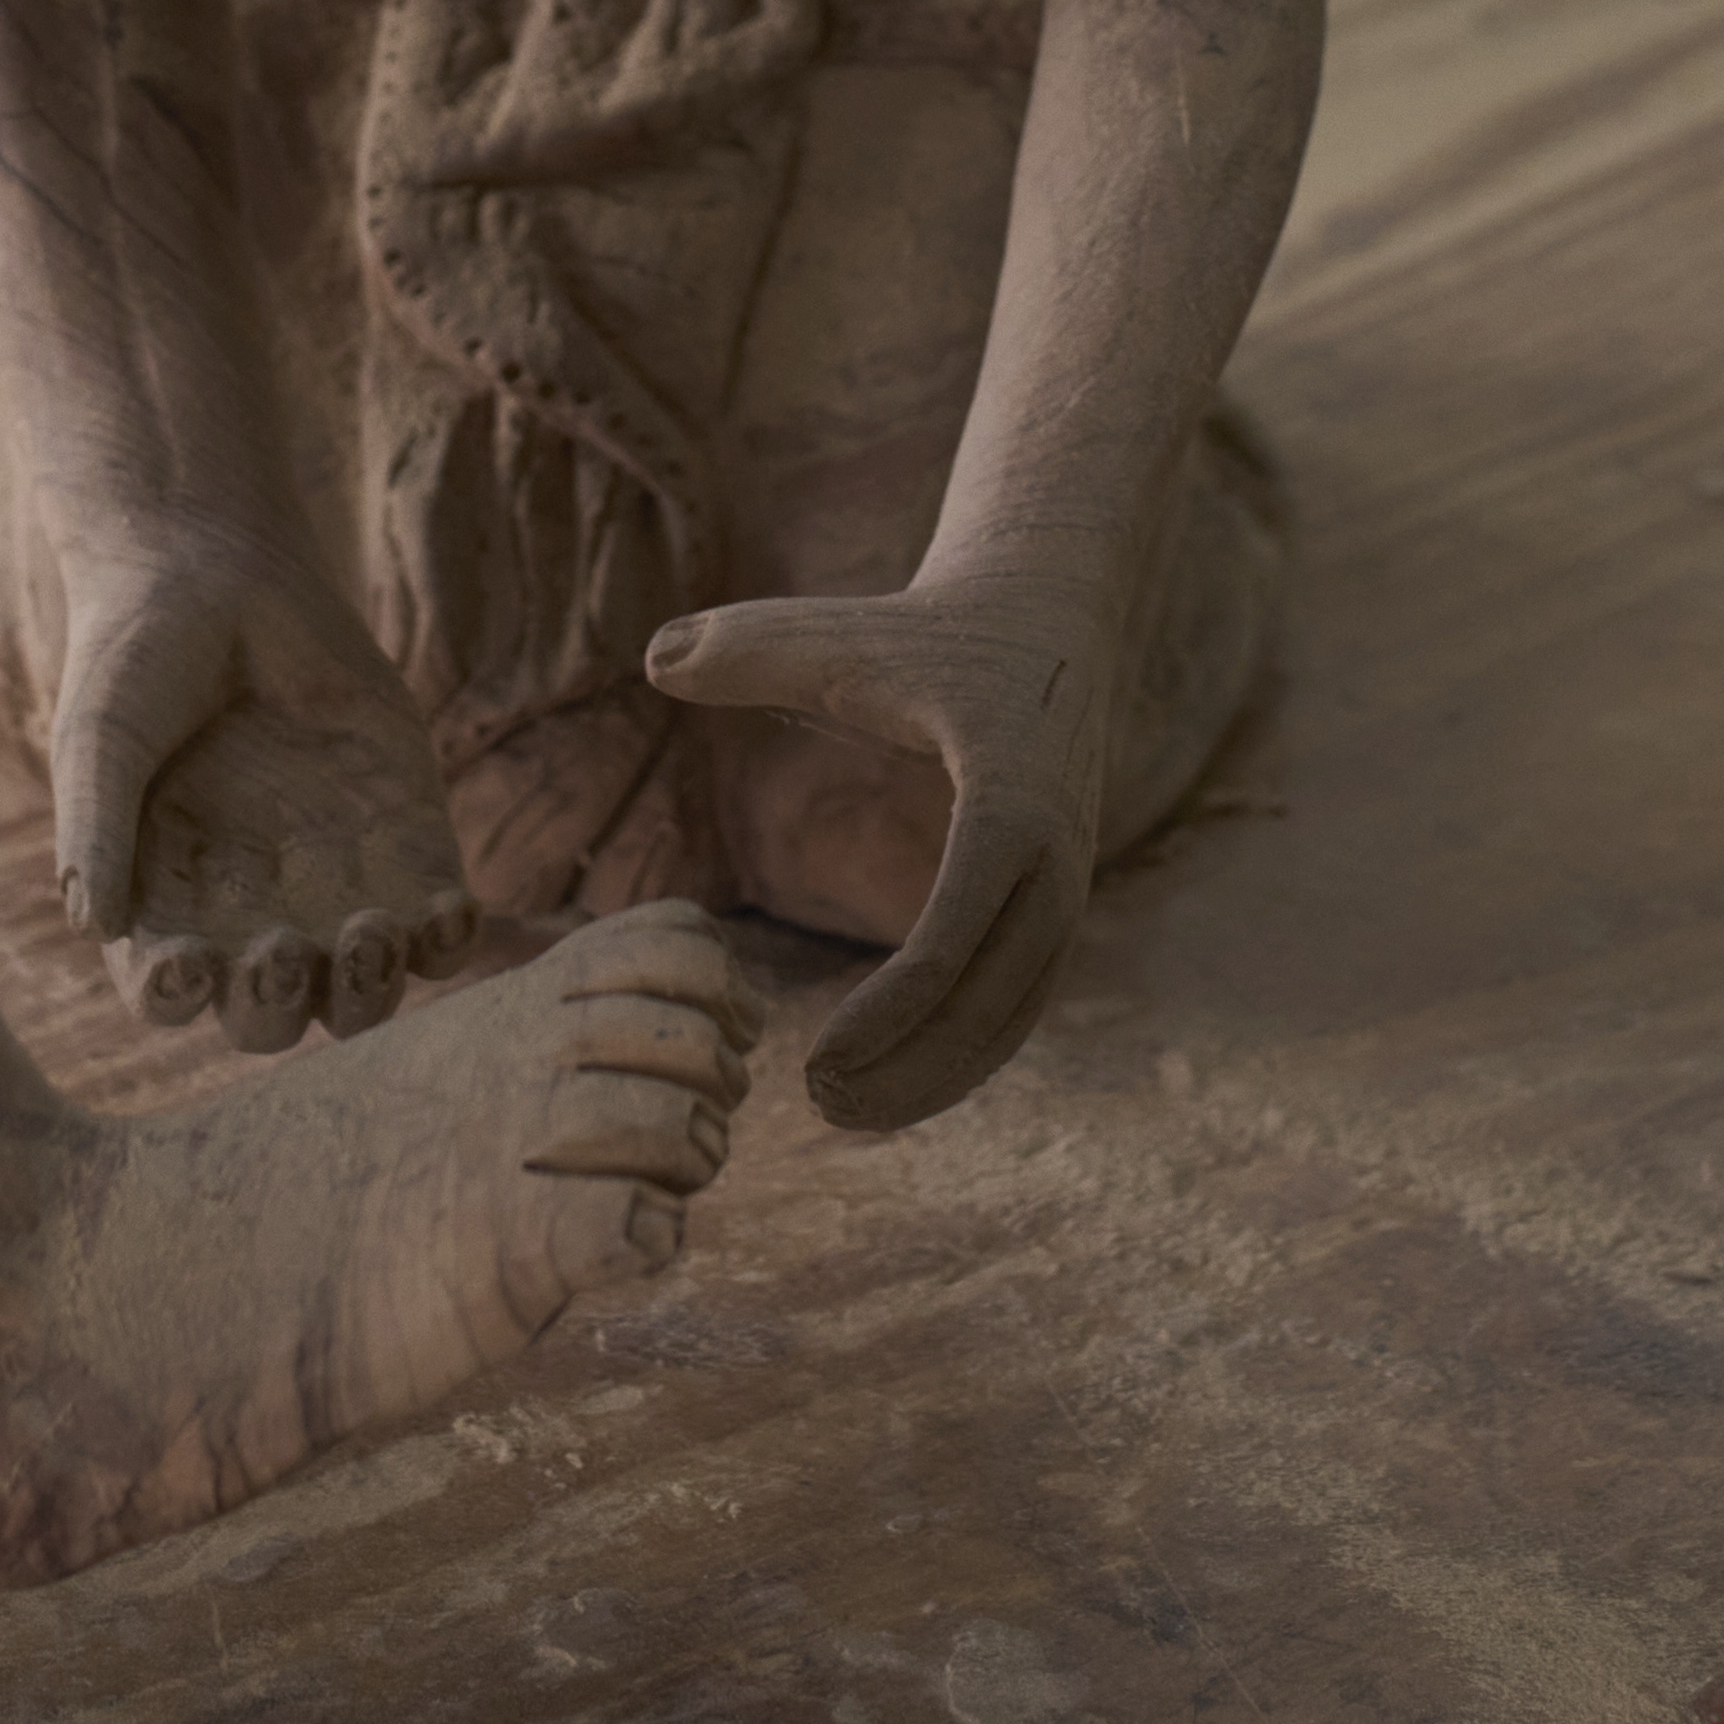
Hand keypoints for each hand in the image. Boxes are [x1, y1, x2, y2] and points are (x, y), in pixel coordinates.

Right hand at [29, 527, 488, 1051]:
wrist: (214, 570)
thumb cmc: (134, 660)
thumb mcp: (99, 738)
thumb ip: (94, 827)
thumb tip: (92, 925)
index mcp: (165, 909)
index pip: (171, 994)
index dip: (178, 1002)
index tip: (187, 967)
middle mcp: (248, 915)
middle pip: (271, 1014)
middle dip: (278, 1006)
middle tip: (282, 951)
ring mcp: (331, 884)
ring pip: (361, 989)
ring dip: (371, 989)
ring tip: (369, 932)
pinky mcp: (403, 838)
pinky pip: (436, 922)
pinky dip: (448, 937)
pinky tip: (446, 910)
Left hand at [639, 568, 1131, 1130]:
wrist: (1050, 609)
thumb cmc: (931, 624)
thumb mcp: (844, 633)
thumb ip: (747, 647)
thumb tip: (652, 655)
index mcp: (1010, 800)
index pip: (951, 938)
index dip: (884, 1014)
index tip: (814, 1063)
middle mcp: (1057, 855)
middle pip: (992, 999)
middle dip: (910, 1067)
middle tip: (819, 1105)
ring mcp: (1070, 881)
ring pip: (1017, 1013)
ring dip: (941, 1076)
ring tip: (851, 1115)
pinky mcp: (1065, 895)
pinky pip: (1023, 997)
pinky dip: (968, 1049)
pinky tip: (899, 1079)